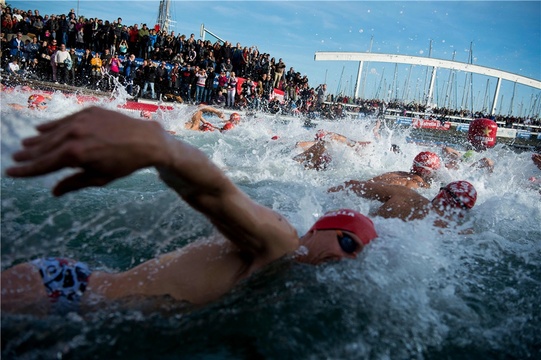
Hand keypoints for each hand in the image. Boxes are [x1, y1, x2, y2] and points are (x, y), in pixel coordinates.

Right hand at [6, 107, 170, 195]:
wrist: (146, 140)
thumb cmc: (124, 163)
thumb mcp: (99, 178)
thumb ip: (74, 183)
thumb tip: (54, 192)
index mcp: (74, 155)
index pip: (43, 165)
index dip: (26, 170)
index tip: (10, 172)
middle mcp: (73, 135)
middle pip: (43, 148)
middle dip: (28, 155)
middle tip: (15, 160)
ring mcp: (80, 121)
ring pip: (51, 133)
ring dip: (36, 141)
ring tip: (24, 146)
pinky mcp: (88, 112)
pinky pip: (64, 120)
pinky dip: (52, 126)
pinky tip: (40, 130)